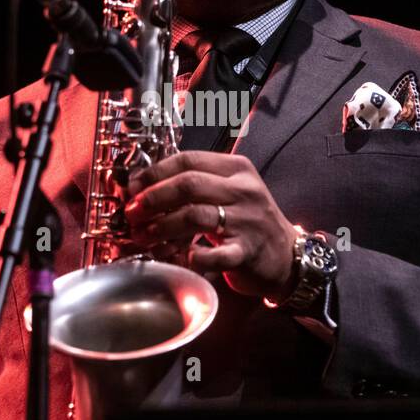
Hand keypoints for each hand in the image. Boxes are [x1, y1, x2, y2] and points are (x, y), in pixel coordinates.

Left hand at [123, 152, 298, 300]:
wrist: (287, 255)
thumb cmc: (249, 222)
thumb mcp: (230, 191)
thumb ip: (196, 186)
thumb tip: (144, 188)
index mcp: (236, 169)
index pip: (188, 160)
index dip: (154, 173)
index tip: (132, 187)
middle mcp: (243, 190)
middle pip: (188, 185)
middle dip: (153, 198)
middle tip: (132, 213)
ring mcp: (247, 221)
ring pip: (195, 216)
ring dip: (162, 227)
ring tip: (144, 236)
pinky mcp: (248, 252)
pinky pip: (216, 254)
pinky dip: (194, 257)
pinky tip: (182, 259)